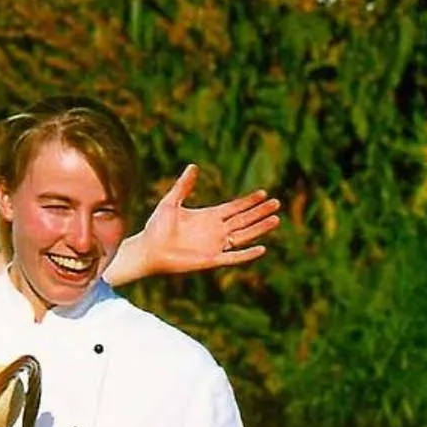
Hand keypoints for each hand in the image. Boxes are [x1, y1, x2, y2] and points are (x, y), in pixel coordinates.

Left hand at [109, 166, 280, 281]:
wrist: (149, 249)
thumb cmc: (156, 227)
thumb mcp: (171, 202)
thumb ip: (183, 186)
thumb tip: (193, 166)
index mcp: (209, 216)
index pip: (235, 207)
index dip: (249, 201)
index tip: (264, 193)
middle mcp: (216, 231)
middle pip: (244, 220)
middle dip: (260, 212)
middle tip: (277, 203)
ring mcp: (215, 245)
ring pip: (244, 236)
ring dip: (259, 229)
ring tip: (276, 220)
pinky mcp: (211, 259)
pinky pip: (233, 257)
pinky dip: (247, 254)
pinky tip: (261, 249)